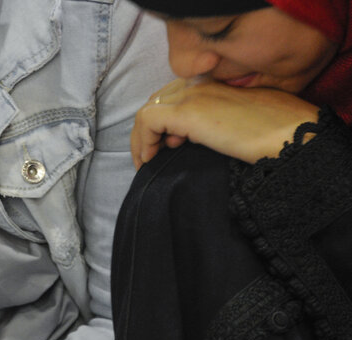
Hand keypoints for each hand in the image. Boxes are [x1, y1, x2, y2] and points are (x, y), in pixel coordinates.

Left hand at [131, 77, 320, 168]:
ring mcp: (192, 96)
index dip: (163, 121)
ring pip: (147, 111)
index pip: (173, 95)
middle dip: (147, 129)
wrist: (291, 135)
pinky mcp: (187, 112)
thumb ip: (213, 123)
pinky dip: (143, 141)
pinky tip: (150, 159)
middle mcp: (200, 85)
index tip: (166, 146)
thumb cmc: (274, 135)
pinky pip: (148, 121)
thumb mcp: (238, 123)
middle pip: (156, 101)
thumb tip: (191, 137)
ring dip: (141, 138)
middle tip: (149, 155)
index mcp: (214, 85)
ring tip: (146, 161)